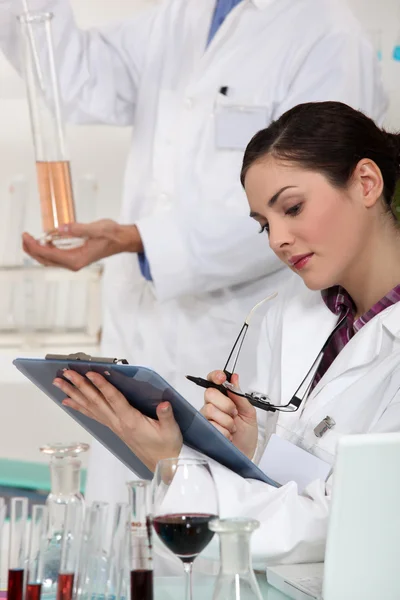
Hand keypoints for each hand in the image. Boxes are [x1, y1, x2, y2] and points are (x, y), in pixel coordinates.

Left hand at [22, 219, 143, 270]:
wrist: (122, 240)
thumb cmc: (111, 234)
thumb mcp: (96, 228)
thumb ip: (79, 229)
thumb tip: (61, 229)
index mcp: (77, 258)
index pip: (49, 254)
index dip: (35, 246)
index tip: (27, 236)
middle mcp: (74, 263)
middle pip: (46, 260)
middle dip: (32, 249)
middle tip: (24, 236)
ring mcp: (74, 262)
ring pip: (49, 260)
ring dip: (37, 251)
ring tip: (29, 239)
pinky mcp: (75, 258)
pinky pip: (55, 257)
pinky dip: (46, 250)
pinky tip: (43, 241)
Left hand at [53, 370, 182, 471]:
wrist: (163, 463)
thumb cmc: (167, 445)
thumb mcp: (171, 430)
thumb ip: (166, 416)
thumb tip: (165, 404)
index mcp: (131, 421)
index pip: (114, 399)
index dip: (102, 386)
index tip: (91, 373)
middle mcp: (118, 422)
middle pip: (96, 401)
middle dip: (80, 385)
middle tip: (66, 373)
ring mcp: (114, 425)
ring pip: (90, 406)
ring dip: (74, 393)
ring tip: (59, 383)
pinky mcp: (113, 427)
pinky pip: (92, 415)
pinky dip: (79, 406)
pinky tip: (68, 401)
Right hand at [200, 371, 257, 458]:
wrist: (245, 455)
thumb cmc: (246, 436)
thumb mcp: (249, 413)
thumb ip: (240, 396)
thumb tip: (234, 378)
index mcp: (224, 399)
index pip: (213, 382)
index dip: (215, 376)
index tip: (222, 377)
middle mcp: (213, 407)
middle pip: (210, 393)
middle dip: (226, 404)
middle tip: (234, 413)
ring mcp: (207, 419)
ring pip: (210, 410)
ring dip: (227, 421)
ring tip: (232, 428)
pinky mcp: (204, 431)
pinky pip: (211, 425)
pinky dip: (224, 432)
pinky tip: (227, 436)